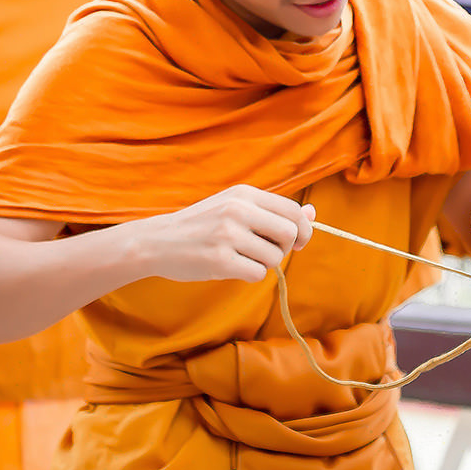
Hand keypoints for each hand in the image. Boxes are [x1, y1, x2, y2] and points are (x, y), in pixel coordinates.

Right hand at [134, 185, 314, 282]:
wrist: (157, 241)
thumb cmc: (201, 225)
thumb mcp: (235, 208)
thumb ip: (272, 211)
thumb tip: (312, 214)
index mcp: (244, 194)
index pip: (293, 210)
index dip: (302, 230)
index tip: (296, 241)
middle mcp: (238, 210)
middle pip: (290, 233)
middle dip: (286, 248)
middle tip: (267, 252)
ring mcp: (228, 235)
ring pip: (274, 257)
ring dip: (264, 264)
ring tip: (242, 258)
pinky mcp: (219, 260)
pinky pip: (257, 274)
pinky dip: (250, 276)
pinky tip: (232, 268)